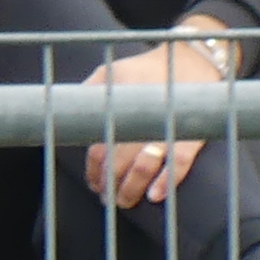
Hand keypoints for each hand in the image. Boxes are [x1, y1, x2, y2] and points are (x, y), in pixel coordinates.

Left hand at [75, 35, 227, 208]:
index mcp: (119, 99)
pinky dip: (167, 181)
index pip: (98, 143)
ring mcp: (167, 124)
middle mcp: (142, 113)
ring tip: (124, 200)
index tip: (93, 182)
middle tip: (107, 197)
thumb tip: (67, 117)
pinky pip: (180, 162)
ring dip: (131, 188)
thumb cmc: (146, 69)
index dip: (93, 168)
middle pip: (117, 159)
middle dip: (109, 183)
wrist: (192, 59)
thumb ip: (90, 92)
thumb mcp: (111, 72)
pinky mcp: (192, 133)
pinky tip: (155, 196)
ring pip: (144, 165)